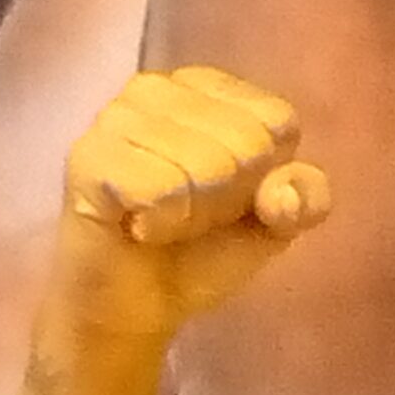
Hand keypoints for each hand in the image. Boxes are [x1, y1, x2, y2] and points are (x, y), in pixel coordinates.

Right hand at [54, 68, 331, 338]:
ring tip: (166, 220)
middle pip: (247, 142)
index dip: (269, 176)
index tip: (235, 197)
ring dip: (195, 214)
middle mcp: (157, 88)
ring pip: (205, 166)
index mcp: (207, 89)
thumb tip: (282, 192)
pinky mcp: (88, 158)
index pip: (278, 120)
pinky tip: (140, 227)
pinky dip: (163, 224)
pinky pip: (159, 189)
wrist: (137, 305)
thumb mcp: (276, 222)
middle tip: (194, 214)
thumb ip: (306, 197)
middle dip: (231, 198)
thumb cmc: (203, 249)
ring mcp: (116, 117)